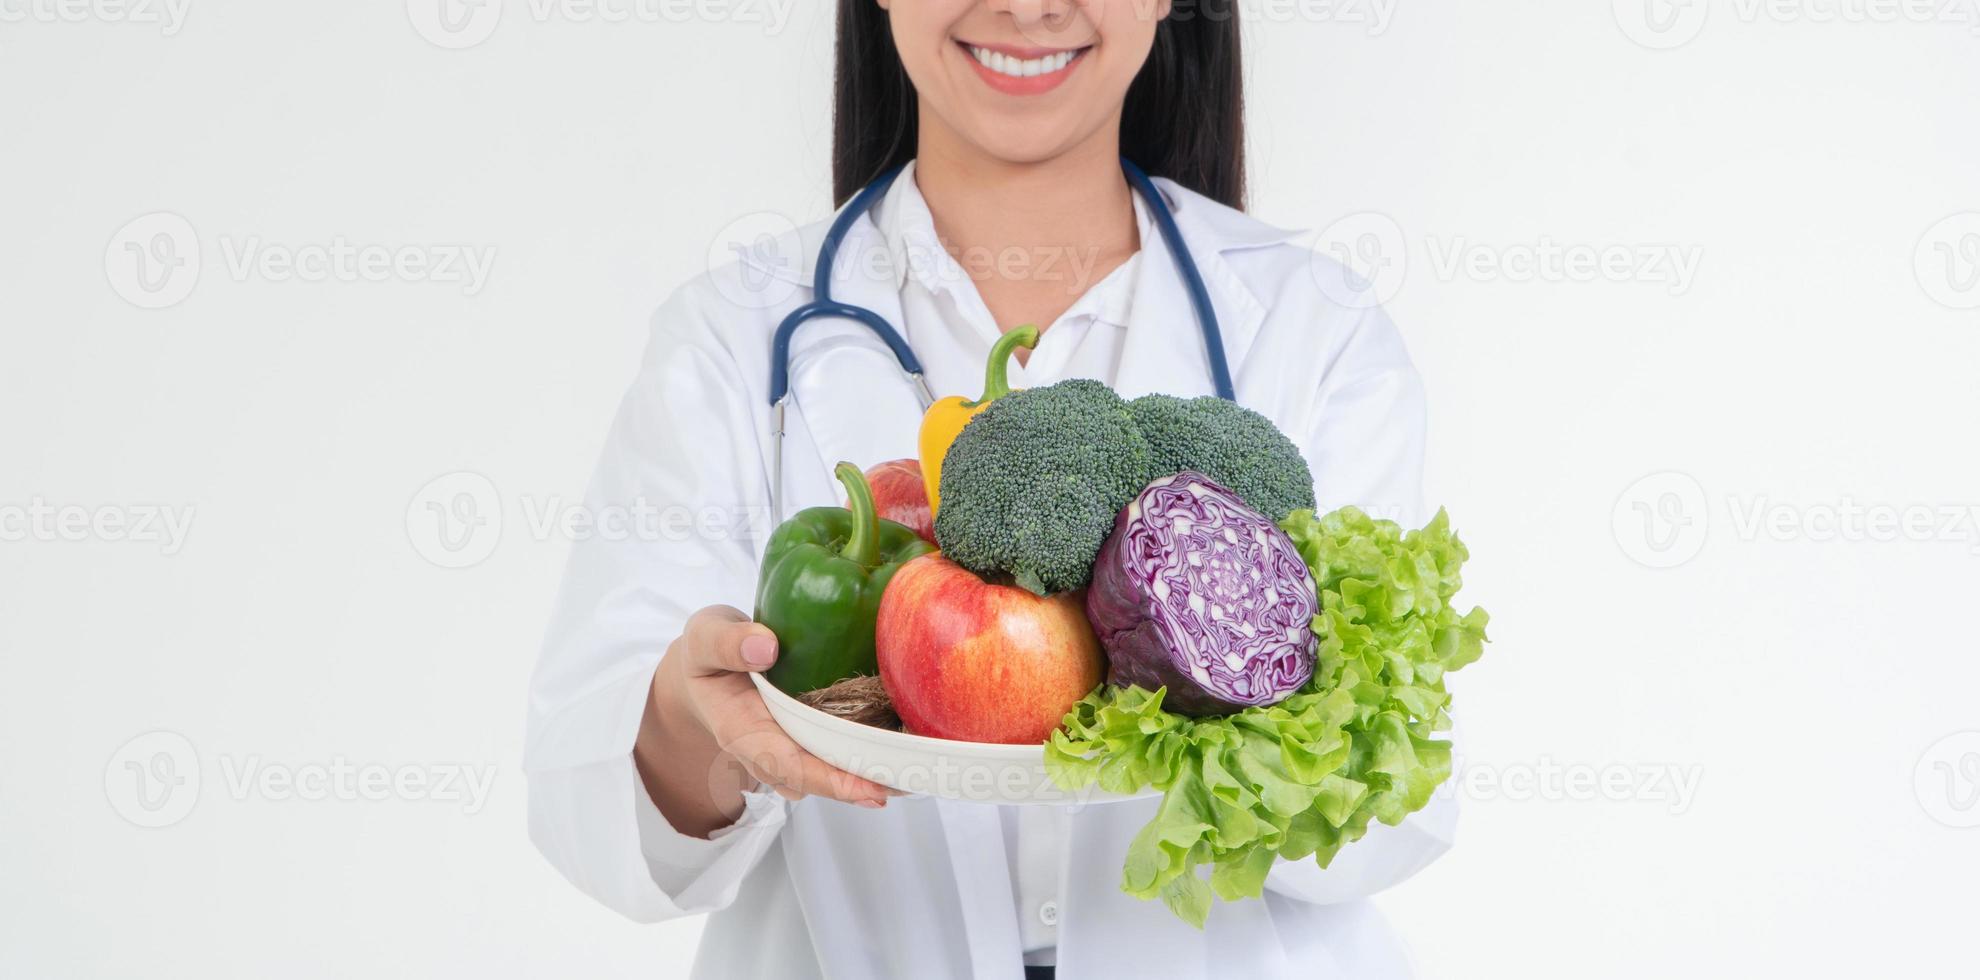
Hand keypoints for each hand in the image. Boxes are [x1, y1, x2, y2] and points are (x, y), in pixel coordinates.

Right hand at [635, 605, 891, 835]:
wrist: (706, 671)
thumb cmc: (708, 655)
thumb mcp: (705, 637)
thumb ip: (726, 641)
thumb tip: (765, 647)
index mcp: (743, 733)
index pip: (788, 765)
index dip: (829, 780)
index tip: (869, 790)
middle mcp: (774, 749)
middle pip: (821, 776)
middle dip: (865, 783)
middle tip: (913, 783)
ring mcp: (795, 745)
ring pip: (836, 767)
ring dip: (876, 773)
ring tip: (922, 772)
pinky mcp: (812, 733)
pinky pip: (843, 747)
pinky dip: (874, 750)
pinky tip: (911, 748)